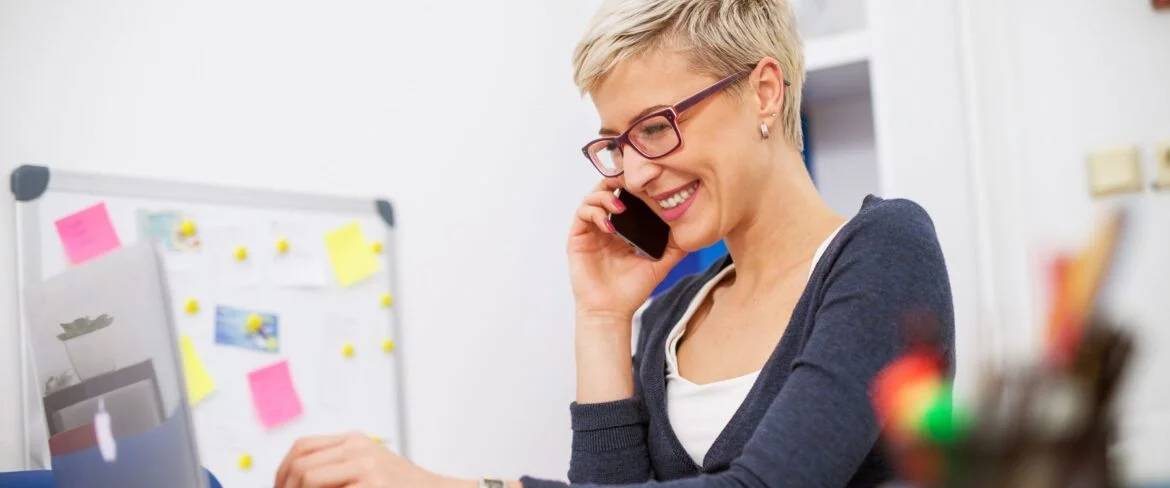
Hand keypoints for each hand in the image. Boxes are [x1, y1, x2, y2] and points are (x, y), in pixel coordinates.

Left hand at [274, 432, 462, 487]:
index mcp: (355, 441)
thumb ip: (339, 467)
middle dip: (284, 487)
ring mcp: (366, 466)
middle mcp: (358, 448)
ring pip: (308, 478)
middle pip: (300, 462)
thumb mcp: (370, 467)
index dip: (282, 471)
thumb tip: (298, 481)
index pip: (303, 447)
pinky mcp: (373, 485)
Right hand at [567, 178, 685, 323]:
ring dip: (605, 196)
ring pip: (591, 198)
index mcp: (623, 228)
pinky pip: (582, 214)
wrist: (612, 311)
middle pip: (605, 190)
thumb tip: (693, 231)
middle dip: (616, 180)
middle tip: (629, 181)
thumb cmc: (632, 290)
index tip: (646, 180)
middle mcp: (605, 226)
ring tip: (620, 207)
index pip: (625, 196)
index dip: (632, 184)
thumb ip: (675, 247)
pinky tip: (610, 225)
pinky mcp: (578, 238)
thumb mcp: (660, 264)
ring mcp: (590, 231)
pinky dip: (595, 213)